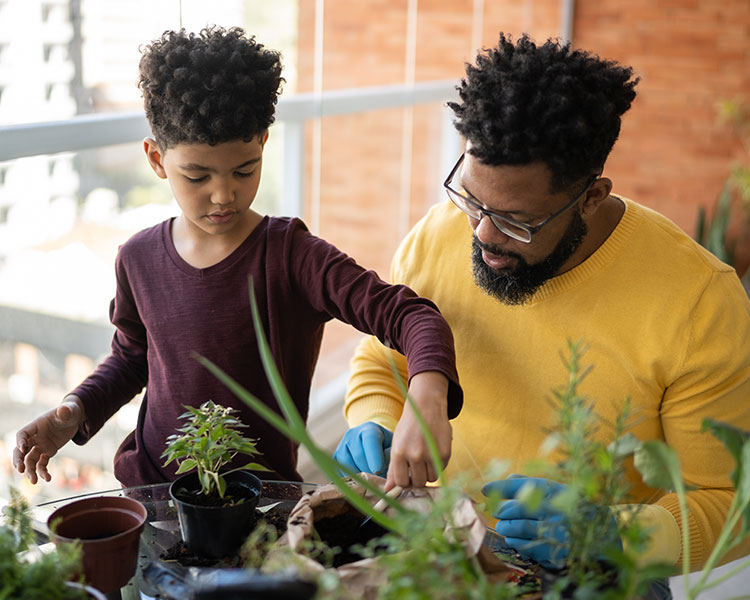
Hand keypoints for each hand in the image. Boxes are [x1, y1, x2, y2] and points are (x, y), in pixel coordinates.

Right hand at [13, 396, 84, 483]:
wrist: (74, 418)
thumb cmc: (69, 412)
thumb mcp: (69, 411)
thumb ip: (65, 411)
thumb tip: (63, 410)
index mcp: (36, 426)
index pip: (23, 434)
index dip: (20, 441)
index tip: (23, 449)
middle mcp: (35, 437)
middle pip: (21, 451)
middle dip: (19, 461)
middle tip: (20, 470)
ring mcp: (40, 446)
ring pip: (30, 460)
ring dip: (30, 471)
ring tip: (34, 481)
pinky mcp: (47, 452)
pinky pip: (42, 464)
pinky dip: (43, 471)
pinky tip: (47, 478)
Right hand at [333, 422, 392, 477]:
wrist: (371, 443)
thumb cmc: (385, 446)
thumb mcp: (391, 447)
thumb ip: (390, 457)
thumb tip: (386, 475)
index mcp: (369, 429)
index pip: (370, 440)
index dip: (374, 457)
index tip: (378, 470)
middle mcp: (353, 435)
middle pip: (358, 455)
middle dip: (369, 471)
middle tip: (378, 481)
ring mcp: (342, 445)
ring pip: (347, 465)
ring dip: (359, 477)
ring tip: (370, 482)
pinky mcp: (336, 457)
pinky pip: (339, 471)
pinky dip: (350, 479)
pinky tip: (360, 482)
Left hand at [386, 371, 451, 488]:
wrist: (426, 406)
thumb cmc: (409, 427)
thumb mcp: (397, 444)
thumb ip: (393, 468)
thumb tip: (389, 489)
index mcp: (399, 453)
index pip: (401, 482)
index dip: (405, 482)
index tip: (407, 477)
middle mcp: (414, 455)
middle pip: (418, 483)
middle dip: (417, 479)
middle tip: (418, 467)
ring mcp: (430, 454)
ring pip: (431, 479)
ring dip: (428, 472)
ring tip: (426, 458)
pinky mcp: (445, 453)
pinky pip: (441, 470)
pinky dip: (438, 465)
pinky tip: (434, 451)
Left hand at [482, 475, 619, 568]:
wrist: (600, 533)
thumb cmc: (569, 507)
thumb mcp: (554, 490)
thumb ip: (529, 484)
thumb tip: (505, 478)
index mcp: (553, 490)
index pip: (520, 485)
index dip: (500, 487)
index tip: (485, 488)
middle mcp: (554, 509)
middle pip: (514, 509)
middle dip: (501, 510)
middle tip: (499, 511)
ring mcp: (554, 532)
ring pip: (516, 528)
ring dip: (506, 527)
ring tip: (506, 525)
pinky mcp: (554, 551)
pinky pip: (524, 546)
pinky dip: (515, 542)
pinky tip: (516, 538)